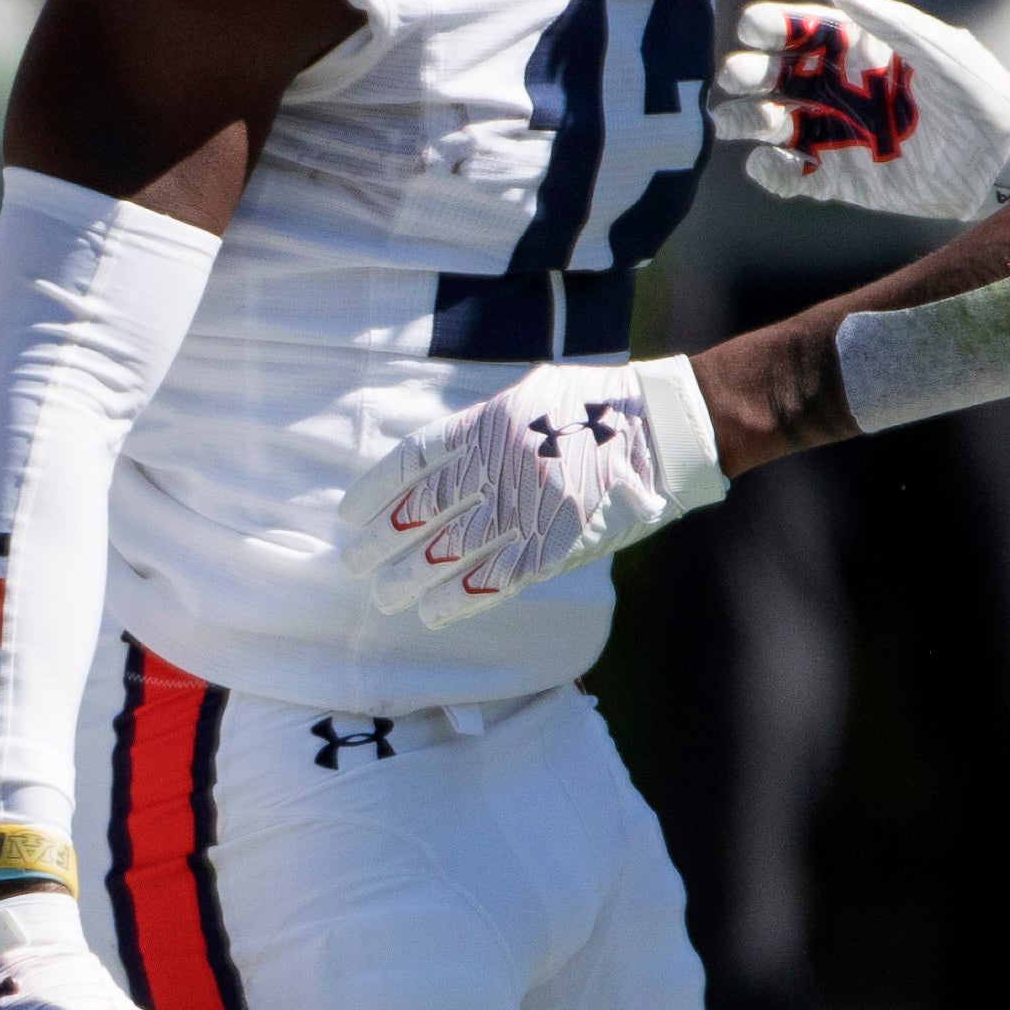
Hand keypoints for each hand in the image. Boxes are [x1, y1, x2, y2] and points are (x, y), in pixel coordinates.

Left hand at [346, 354, 725, 629]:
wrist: (659, 430)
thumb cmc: (592, 408)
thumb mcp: (527, 398)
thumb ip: (481, 429)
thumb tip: (434, 464)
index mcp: (487, 426)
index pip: (413, 463)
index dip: (376, 493)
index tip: (350, 516)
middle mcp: (498, 469)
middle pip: (423, 513)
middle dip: (382, 542)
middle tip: (354, 564)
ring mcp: (526, 509)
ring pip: (452, 552)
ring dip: (413, 577)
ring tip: (385, 595)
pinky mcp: (555, 544)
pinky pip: (498, 578)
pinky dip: (462, 598)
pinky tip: (435, 611)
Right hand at [714, 0, 1009, 222]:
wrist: (1003, 158)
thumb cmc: (978, 91)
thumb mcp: (938, 46)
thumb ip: (888, 20)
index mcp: (857, 50)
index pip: (798, 33)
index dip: (770, 28)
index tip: (750, 29)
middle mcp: (838, 90)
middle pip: (772, 77)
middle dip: (745, 73)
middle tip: (734, 77)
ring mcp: (835, 135)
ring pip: (769, 124)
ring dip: (747, 120)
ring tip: (748, 121)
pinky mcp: (839, 180)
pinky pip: (788, 176)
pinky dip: (769, 171)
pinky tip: (773, 162)